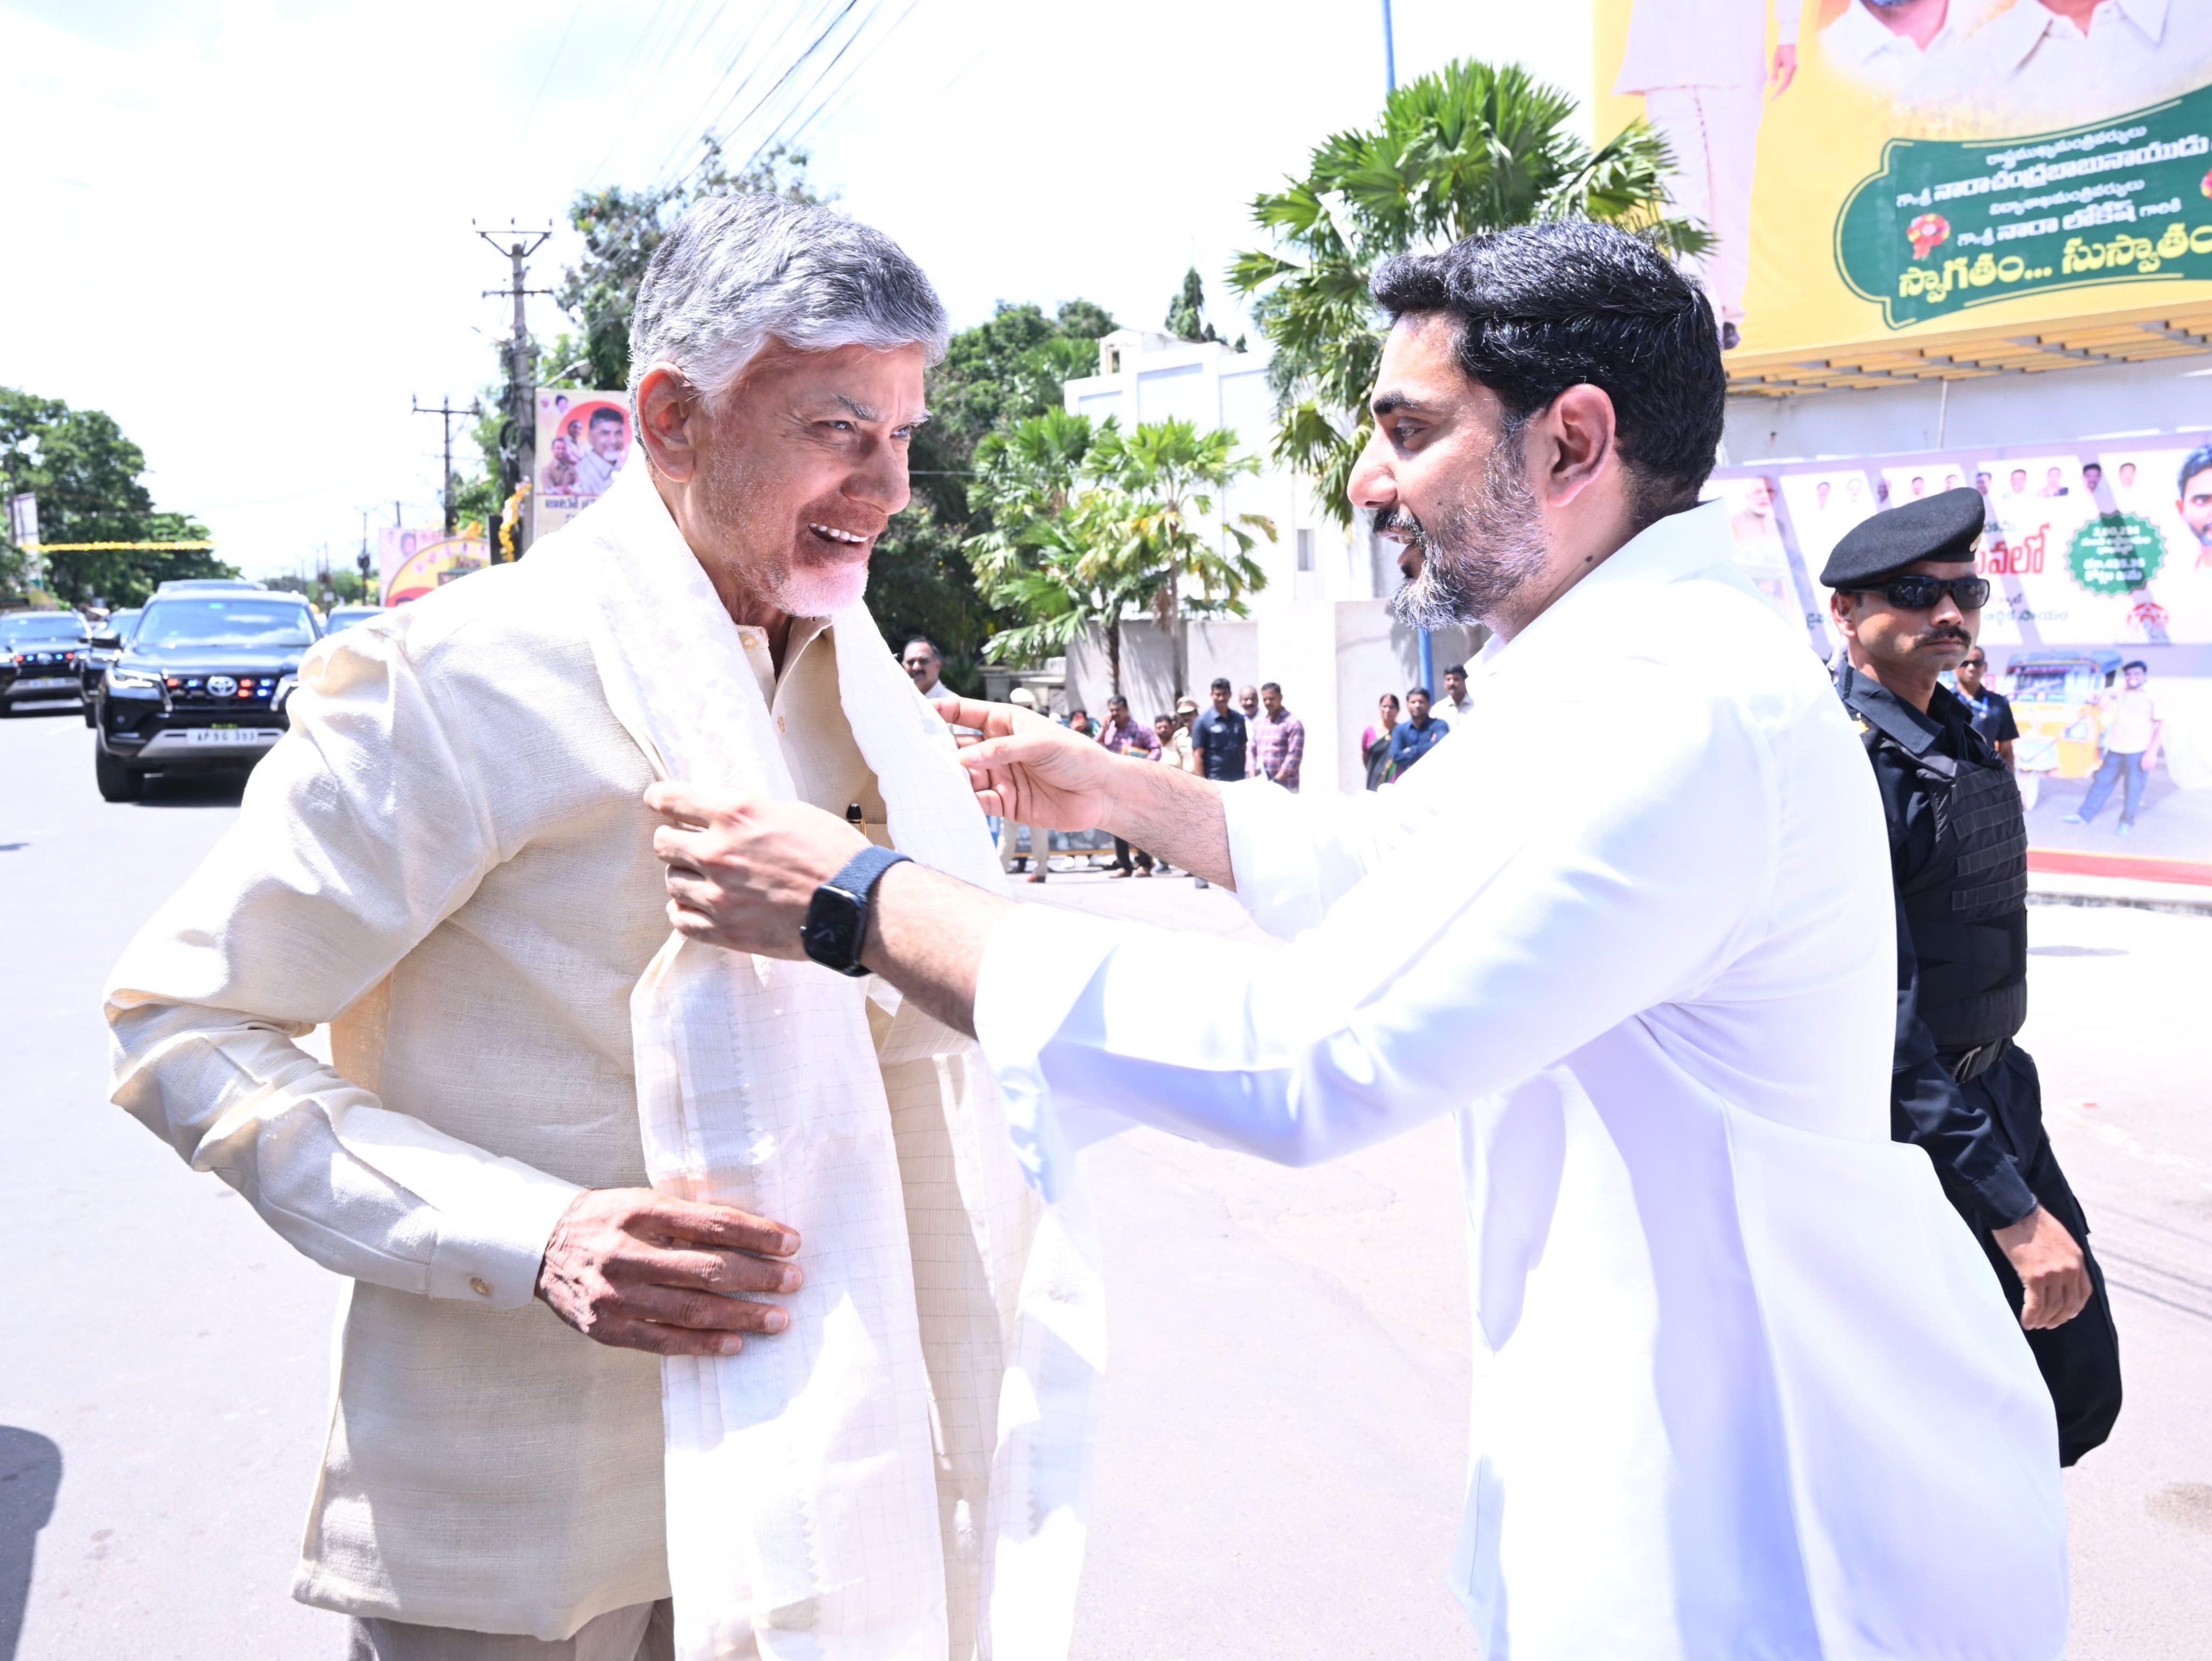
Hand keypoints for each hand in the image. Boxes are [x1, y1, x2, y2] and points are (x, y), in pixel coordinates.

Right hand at [536, 1187, 801, 1355]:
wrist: (541, 1245)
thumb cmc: (606, 1220)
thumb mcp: (641, 1202)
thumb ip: (686, 1219)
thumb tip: (752, 1235)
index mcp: (639, 1212)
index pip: (711, 1223)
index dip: (757, 1233)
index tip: (792, 1242)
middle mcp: (626, 1254)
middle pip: (706, 1269)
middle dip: (758, 1276)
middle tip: (795, 1281)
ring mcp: (615, 1296)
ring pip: (690, 1310)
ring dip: (741, 1315)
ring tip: (778, 1318)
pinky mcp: (607, 1329)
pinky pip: (664, 1342)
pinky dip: (703, 1344)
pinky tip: (736, 1343)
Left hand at [648, 782, 866, 957]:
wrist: (859, 905)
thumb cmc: (835, 855)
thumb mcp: (793, 813)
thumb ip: (751, 815)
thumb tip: (725, 817)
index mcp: (737, 813)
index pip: (672, 799)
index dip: (660, 799)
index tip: (657, 802)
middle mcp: (719, 851)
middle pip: (663, 844)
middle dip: (674, 842)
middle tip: (688, 846)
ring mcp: (719, 894)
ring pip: (671, 882)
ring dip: (685, 878)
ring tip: (705, 880)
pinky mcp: (725, 930)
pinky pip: (680, 920)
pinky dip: (685, 912)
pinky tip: (699, 907)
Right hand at [933, 695, 1125, 829]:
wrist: (1102, 793)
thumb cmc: (1078, 756)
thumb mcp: (1039, 743)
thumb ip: (1001, 751)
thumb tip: (965, 759)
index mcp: (1004, 722)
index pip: (964, 712)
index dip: (940, 711)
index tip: (915, 714)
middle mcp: (997, 748)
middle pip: (958, 747)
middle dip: (937, 751)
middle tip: (914, 756)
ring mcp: (1000, 775)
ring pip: (964, 776)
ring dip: (950, 780)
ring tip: (931, 782)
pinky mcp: (1006, 802)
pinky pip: (978, 801)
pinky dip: (966, 803)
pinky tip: (954, 803)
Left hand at [1770, 42, 1795, 94]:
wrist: (1788, 41)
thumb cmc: (1780, 50)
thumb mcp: (1775, 62)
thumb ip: (1774, 74)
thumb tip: (1772, 85)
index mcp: (1789, 68)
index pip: (1784, 84)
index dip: (1778, 92)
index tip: (1773, 98)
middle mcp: (1794, 69)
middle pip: (1787, 84)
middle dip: (1780, 92)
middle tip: (1773, 98)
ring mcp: (1795, 67)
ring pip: (1789, 81)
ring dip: (1783, 88)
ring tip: (1776, 93)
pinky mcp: (1794, 66)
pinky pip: (1789, 77)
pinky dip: (1785, 82)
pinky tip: (1780, 85)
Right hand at [1993, 1205, 2092, 1329]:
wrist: (2017, 1212)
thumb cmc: (2033, 1222)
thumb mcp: (2062, 1239)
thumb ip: (2065, 1258)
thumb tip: (2059, 1275)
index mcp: (2077, 1260)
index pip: (2083, 1293)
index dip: (2074, 1308)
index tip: (2065, 1314)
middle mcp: (2069, 1269)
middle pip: (2068, 1304)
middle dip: (2059, 1318)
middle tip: (2049, 1324)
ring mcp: (2053, 1274)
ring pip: (2052, 1307)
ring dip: (2043, 1319)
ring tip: (2035, 1324)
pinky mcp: (2034, 1276)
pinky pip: (2035, 1304)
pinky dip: (2031, 1316)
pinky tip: (2026, 1321)